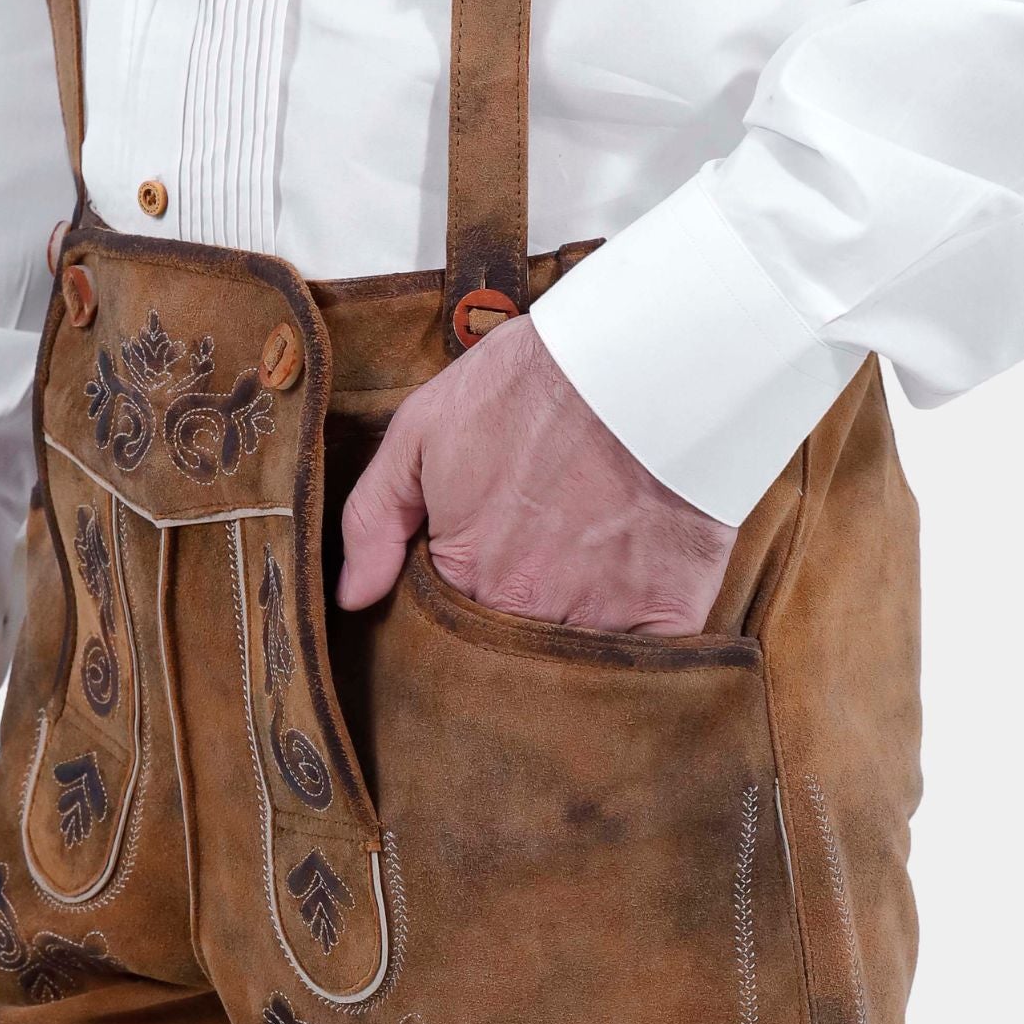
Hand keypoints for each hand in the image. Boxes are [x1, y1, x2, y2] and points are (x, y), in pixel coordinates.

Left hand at [337, 313, 735, 634]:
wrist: (641, 359)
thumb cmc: (528, 387)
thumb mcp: (422, 431)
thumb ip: (374, 519)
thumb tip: (353, 598)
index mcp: (466, 579)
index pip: (450, 632)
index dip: (460, 613)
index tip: (477, 582)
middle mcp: (529, 613)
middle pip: (514, 656)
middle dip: (514, 637)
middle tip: (537, 583)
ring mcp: (602, 619)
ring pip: (576, 663)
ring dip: (575, 642)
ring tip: (585, 591)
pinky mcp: (670, 613)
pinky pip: (650, 662)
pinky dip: (643, 651)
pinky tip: (638, 609)